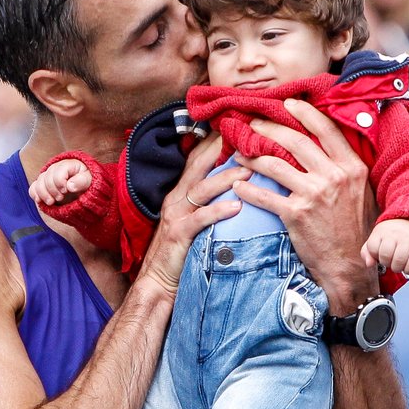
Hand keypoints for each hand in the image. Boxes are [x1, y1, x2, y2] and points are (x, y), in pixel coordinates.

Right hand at [31, 159, 90, 207]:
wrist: (85, 188)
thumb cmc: (88, 181)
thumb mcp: (89, 180)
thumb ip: (81, 181)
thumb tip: (70, 186)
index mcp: (67, 164)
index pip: (58, 172)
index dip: (60, 183)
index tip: (66, 191)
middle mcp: (55, 168)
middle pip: (46, 178)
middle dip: (52, 190)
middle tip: (60, 198)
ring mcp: (48, 176)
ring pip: (38, 183)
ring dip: (43, 194)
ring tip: (51, 202)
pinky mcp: (43, 185)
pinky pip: (33, 188)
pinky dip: (35, 194)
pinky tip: (40, 200)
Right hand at [136, 135, 247, 297]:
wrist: (158, 282)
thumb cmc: (182, 250)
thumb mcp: (194, 218)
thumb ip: (209, 200)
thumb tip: (238, 184)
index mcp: (180, 191)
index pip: (197, 157)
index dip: (215, 140)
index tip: (238, 126)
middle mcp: (176, 197)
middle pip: (199, 165)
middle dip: (222, 148)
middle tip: (248, 137)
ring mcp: (175, 215)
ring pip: (202, 189)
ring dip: (226, 178)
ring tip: (249, 170)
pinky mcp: (179, 235)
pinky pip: (200, 219)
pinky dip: (218, 211)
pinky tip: (237, 207)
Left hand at [236, 100, 376, 311]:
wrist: (351, 266)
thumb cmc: (357, 230)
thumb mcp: (362, 192)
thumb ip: (345, 168)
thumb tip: (326, 146)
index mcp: (352, 167)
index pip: (326, 130)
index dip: (305, 114)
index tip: (288, 104)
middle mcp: (333, 176)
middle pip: (295, 141)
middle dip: (269, 129)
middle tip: (253, 124)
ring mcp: (314, 195)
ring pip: (275, 164)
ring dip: (253, 156)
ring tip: (240, 153)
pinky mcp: (296, 215)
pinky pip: (264, 195)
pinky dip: (247, 189)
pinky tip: (238, 186)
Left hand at [364, 218, 408, 274]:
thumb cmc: (389, 237)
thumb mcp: (375, 240)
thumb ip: (367, 253)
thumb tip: (369, 264)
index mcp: (381, 231)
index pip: (373, 248)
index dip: (375, 256)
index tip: (380, 254)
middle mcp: (395, 234)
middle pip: (386, 255)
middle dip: (386, 263)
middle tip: (389, 261)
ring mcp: (408, 240)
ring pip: (399, 260)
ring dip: (397, 268)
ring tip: (397, 265)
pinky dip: (408, 270)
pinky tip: (406, 267)